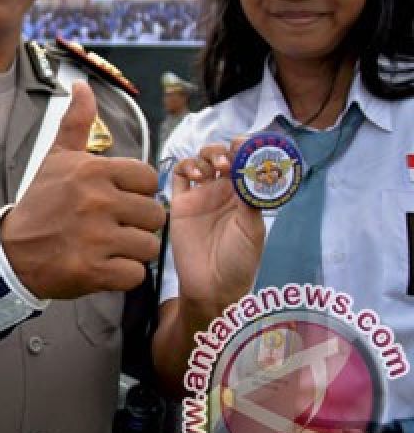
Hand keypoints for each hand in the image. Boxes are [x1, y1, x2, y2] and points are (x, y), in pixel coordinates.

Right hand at [0, 81, 164, 299]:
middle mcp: (95, 202)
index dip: (138, 192)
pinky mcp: (93, 271)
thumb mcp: (55, 159)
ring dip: (132, 251)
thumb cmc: (40, 204)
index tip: (116, 200)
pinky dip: (122, 275)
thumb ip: (76, 123)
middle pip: (155, 215)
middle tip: (113, 227)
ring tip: (107, 247)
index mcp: (92, 171)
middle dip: (138, 224)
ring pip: (149, 246)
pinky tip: (102, 266)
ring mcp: (95, 238)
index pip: (149, 179)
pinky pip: (135, 274)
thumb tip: (82, 85)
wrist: (11, 252)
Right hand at [168, 141, 265, 313]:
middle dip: (226, 149)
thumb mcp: (252, 229)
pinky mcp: (180, 203)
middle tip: (230, 159)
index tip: (248, 146)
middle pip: (222, 156)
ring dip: (207, 155)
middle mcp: (223, 192)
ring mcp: (201, 196)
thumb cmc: (238, 261)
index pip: (246, 163)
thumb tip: (249, 169)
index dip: (247, 150)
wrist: (210, 286)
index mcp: (244, 195)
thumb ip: (249, 199)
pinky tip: (196, 175)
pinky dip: (186, 166)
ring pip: (201, 161)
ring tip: (215, 167)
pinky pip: (179, 176)